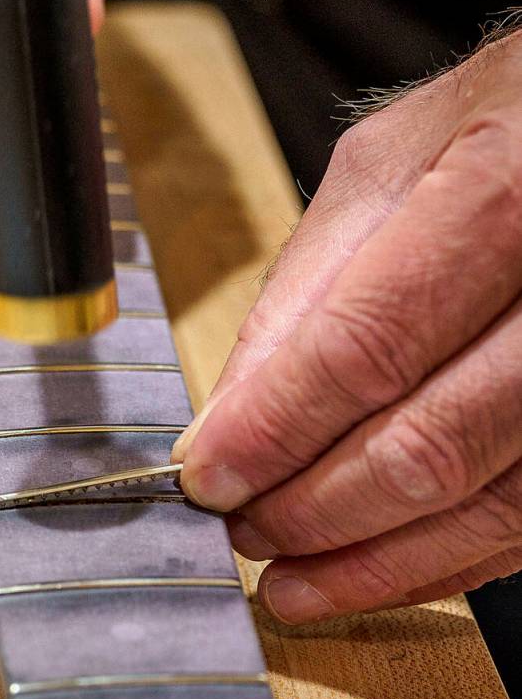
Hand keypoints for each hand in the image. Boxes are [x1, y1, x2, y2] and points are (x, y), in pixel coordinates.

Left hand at [176, 26, 521, 623]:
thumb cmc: (499, 124)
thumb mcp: (388, 165)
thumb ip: (308, 285)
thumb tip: (234, 411)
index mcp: (504, 190)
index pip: (367, 344)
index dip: (275, 428)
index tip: (206, 477)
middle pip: (428, 443)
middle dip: (313, 506)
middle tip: (241, 525)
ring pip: (486, 502)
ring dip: (373, 556)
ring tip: (291, 574)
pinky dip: (444, 557)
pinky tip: (378, 564)